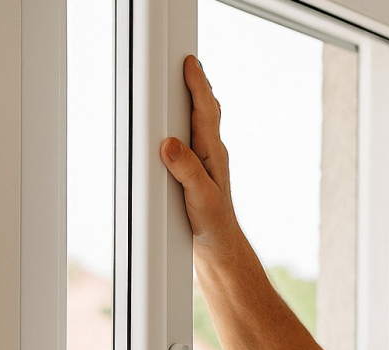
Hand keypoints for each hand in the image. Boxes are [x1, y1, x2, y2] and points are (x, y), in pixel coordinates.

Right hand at [160, 55, 239, 249]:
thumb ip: (186, 170)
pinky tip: (180, 125)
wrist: (219, 247)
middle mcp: (212, 154)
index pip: (206, 112)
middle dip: (199, 86)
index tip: (191, 64)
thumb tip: (169, 143)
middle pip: (206, 112)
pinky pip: (193, 140)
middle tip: (191, 63)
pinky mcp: (197, 174)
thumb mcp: (199, 197)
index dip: (198, 85)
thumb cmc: (213, 224)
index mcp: (213, 154)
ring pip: (201, 125)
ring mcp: (206, 163)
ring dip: (196, 101)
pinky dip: (188, 124)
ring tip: (189, 82)